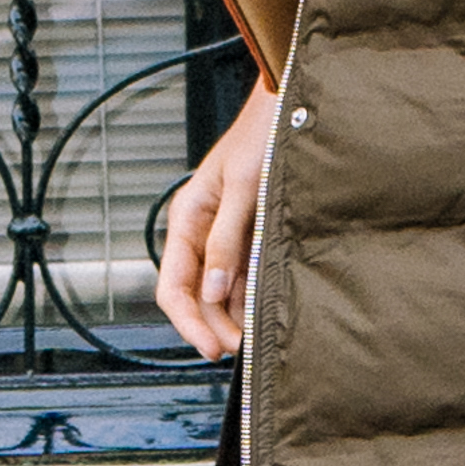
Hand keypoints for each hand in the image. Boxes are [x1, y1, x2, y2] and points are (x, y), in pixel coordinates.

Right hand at [154, 85, 282, 357]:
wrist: (289, 112)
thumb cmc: (262, 139)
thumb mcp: (244, 190)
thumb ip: (227, 241)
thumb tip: (214, 292)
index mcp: (188, 220)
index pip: (175, 288)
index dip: (190, 323)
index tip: (213, 349)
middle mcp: (202, 234)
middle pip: (199, 297)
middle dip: (217, 328)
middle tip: (246, 353)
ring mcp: (226, 238)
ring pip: (223, 293)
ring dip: (237, 318)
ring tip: (259, 342)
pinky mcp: (251, 238)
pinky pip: (246, 278)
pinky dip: (254, 299)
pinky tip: (268, 316)